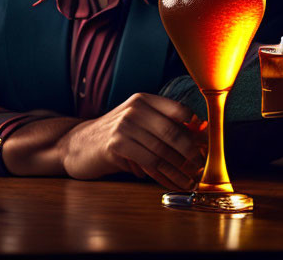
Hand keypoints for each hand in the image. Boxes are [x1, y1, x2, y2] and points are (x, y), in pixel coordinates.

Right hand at [3, 94, 205, 186]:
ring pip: (163, 151)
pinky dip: (164, 176)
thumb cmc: (113, 136)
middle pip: (175, 132)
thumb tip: (198, 141)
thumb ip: (163, 128)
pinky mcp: (116, 144)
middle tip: (201, 168)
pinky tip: (171, 183)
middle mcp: (136, 108)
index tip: (206, 147)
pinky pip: (149, 163)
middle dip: (192, 153)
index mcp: (144, 99)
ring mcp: (125, 125)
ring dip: (180, 170)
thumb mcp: (138, 124)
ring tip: (190, 180)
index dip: (196, 130)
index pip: (180, 111)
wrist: (76, 144)